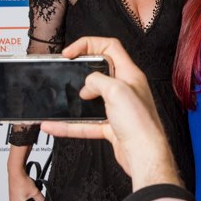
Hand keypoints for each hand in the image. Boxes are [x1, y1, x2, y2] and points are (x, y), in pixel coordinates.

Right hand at [7, 168, 44, 200]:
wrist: (16, 171)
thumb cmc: (21, 181)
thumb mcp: (34, 192)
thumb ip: (40, 199)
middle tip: (36, 200)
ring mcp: (13, 196)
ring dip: (29, 198)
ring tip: (32, 192)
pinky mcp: (14, 191)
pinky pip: (22, 195)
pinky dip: (26, 193)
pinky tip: (29, 188)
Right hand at [40, 36, 179, 190]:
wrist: (145, 155)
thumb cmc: (140, 123)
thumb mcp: (116, 90)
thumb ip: (97, 80)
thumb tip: (87, 85)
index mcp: (129, 74)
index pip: (110, 47)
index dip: (89, 45)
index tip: (71, 52)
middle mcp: (124, 89)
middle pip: (99, 72)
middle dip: (80, 71)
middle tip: (64, 72)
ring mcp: (118, 109)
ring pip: (90, 100)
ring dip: (72, 101)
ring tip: (56, 100)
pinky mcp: (111, 127)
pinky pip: (86, 123)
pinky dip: (69, 125)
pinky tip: (54, 125)